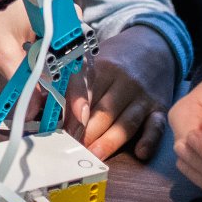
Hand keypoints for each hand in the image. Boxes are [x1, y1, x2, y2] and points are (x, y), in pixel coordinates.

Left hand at [70, 26, 176, 160]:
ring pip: (126, 122)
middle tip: (71, 149)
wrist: (152, 45)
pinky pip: (156, 126)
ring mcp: (143, 96)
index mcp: (103, 67)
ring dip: (109, 141)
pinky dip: (149, 139)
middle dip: (87, 132)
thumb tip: (42, 108)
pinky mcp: (159, 108)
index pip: (86, 90)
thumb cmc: (114, 61)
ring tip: (93, 156)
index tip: (62, 128)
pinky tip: (140, 152)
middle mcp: (125, 81)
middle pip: (104, 111)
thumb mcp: (93, 61)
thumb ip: (72, 83)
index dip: (73, 110)